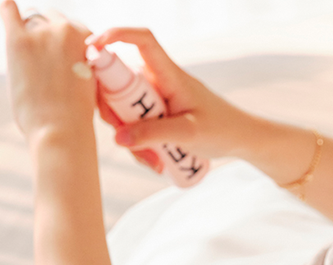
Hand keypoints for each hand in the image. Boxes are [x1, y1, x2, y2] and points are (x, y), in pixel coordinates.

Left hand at [0, 1, 95, 140]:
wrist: (62, 130)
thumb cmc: (75, 116)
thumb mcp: (89, 84)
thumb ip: (80, 63)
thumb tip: (66, 58)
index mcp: (86, 40)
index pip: (73, 27)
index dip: (66, 43)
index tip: (63, 59)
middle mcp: (65, 30)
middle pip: (52, 19)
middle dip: (48, 36)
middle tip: (46, 62)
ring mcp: (41, 34)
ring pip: (32, 20)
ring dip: (30, 35)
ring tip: (31, 61)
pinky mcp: (18, 41)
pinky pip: (9, 11)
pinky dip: (9, 12)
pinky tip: (9, 17)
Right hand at [89, 28, 252, 170]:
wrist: (239, 140)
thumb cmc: (221, 129)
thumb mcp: (188, 134)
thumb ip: (154, 135)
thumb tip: (118, 137)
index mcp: (170, 75)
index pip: (143, 41)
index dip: (116, 36)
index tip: (92, 47)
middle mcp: (159, 82)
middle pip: (120, 84)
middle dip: (115, 114)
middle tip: (125, 140)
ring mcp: (156, 100)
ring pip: (125, 111)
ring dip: (130, 138)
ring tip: (153, 161)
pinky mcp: (157, 116)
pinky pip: (136, 127)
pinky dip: (140, 145)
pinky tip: (156, 161)